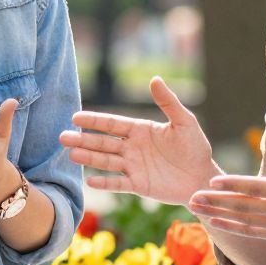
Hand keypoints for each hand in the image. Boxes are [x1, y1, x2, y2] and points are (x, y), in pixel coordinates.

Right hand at [60, 77, 218, 205]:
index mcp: (140, 130)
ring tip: (71, 154)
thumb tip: (154, 79)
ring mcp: (133, 167)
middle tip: (62, 137)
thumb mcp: (184, 122)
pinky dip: (105, 183)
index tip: (75, 117)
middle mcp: (132, 148)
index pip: (112, 124)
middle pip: (103, 142)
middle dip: (83, 139)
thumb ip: (168, 102)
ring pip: (106, 161)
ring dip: (89, 158)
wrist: (203, 178)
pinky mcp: (138, 185)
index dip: (94, 121)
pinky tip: (90, 181)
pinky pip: (118, 184)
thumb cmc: (196, 148)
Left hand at [186, 132, 265, 244]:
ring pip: (242, 221)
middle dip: (215, 201)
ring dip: (216, 215)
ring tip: (194, 209)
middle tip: (190, 196)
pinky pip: (251, 233)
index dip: (234, 184)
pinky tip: (214, 225)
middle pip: (242, 206)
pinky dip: (231, 229)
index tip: (213, 181)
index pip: (257, 187)